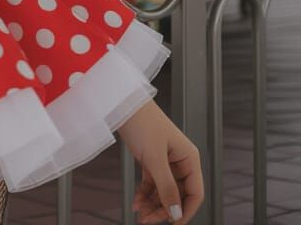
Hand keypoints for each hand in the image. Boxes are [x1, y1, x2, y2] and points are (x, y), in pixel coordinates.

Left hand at [117, 101, 204, 222]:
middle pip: (177, 194)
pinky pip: (152, 183)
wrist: (121, 103)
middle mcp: (180, 161)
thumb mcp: (155, 158)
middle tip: (147, 221)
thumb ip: (166, 187)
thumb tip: (177, 213)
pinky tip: (136, 202)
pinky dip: (144, 193)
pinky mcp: (151, 159)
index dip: (186, 211)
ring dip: (152, 204)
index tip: (173, 224)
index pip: (195, 193)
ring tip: (139, 214)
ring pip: (163, 191)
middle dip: (163, 209)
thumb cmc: (142, 123)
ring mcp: (165, 161)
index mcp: (189, 158)